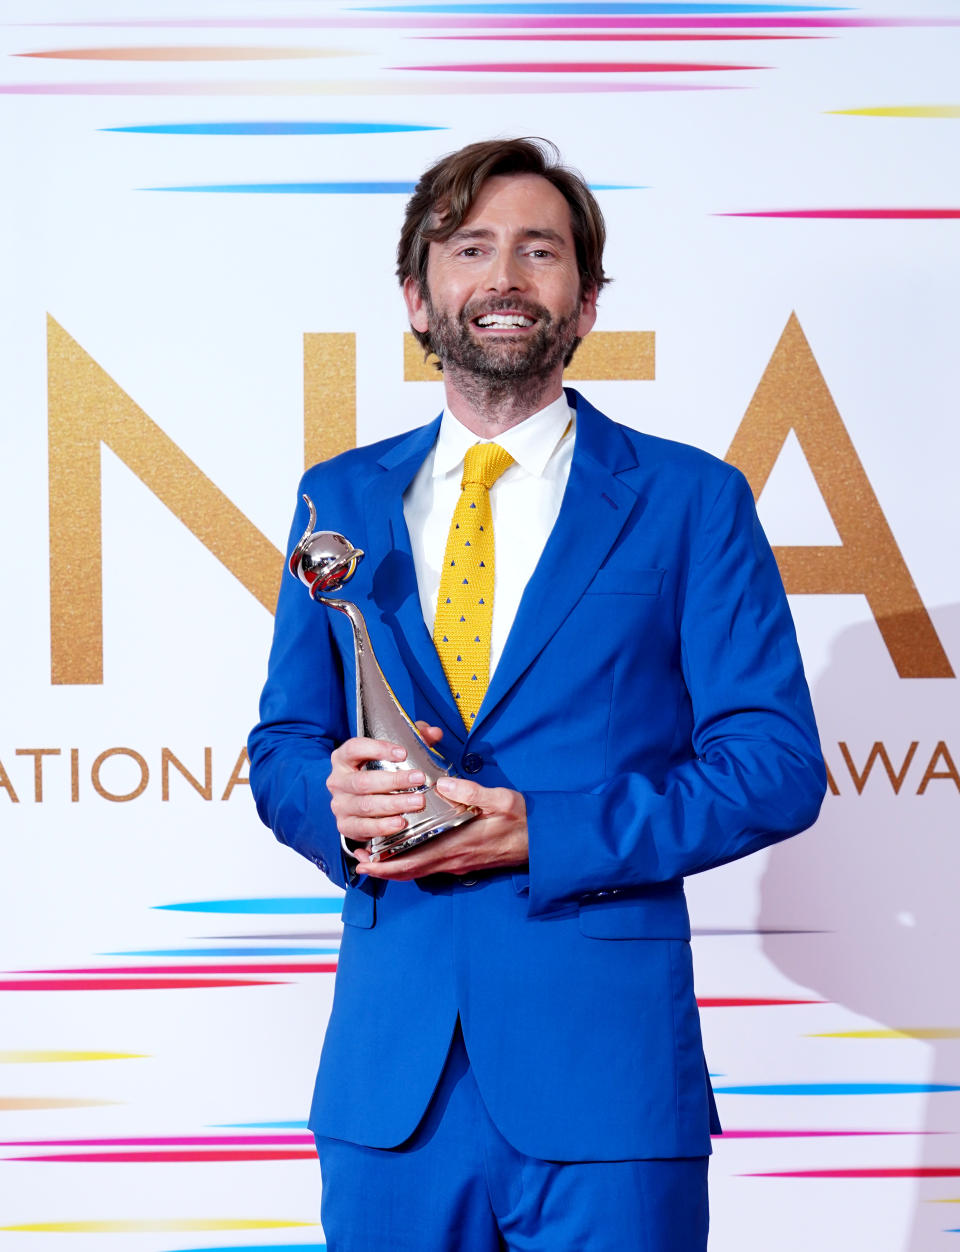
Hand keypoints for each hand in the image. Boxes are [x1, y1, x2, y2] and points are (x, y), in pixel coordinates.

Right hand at [325, 722, 442, 846]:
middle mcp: (337, 781)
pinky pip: (363, 827)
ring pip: (366, 805)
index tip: (403, 753)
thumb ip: (413, 739)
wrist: (361, 805)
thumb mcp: (392, 753)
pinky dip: (383, 826)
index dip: (378, 749)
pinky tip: (401, 822)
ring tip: (417, 802)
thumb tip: (434, 733)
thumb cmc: (377, 773)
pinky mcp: (346, 826)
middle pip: (364, 781)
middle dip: (394, 781)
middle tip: (419, 779)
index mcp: (343, 758)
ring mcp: (340, 805)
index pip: (355, 748)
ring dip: (394, 804)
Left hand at [355, 773, 528, 881]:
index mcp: (459, 845)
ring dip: (396, 866)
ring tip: (374, 856)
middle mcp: (455, 859)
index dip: (387, 865)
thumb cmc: (525, 821)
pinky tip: (406, 851)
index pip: (414, 861)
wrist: (545, 843)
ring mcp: (460, 863)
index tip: (364, 862)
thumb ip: (472, 792)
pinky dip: (413, 862)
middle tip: (358, 860)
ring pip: (420, 869)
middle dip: (383, 868)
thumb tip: (443, 783)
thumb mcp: (503, 800)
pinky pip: (432, 865)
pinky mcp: (465, 861)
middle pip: (411, 870)